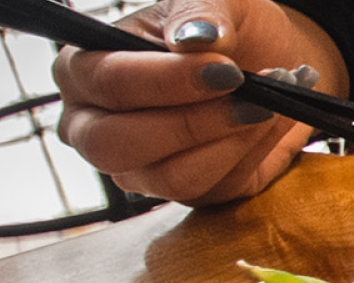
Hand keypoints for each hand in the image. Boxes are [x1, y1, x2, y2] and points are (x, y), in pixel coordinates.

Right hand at [53, 0, 347, 205]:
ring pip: (171, 176)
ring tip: (268, 105)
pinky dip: (247, 156)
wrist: (267, 63)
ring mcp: (135, 167)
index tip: (226, 70)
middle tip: (251, 98)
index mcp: (84, 70)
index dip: (167, 80)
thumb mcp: (214, 2)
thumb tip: (196, 38)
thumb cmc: (222, 30)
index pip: (107, 82)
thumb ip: (199, 14)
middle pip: (117, 144)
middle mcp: (93, 125)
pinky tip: (267, 124)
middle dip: (193, 123)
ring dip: (230, 141)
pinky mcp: (180, 191)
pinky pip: (210, 190)